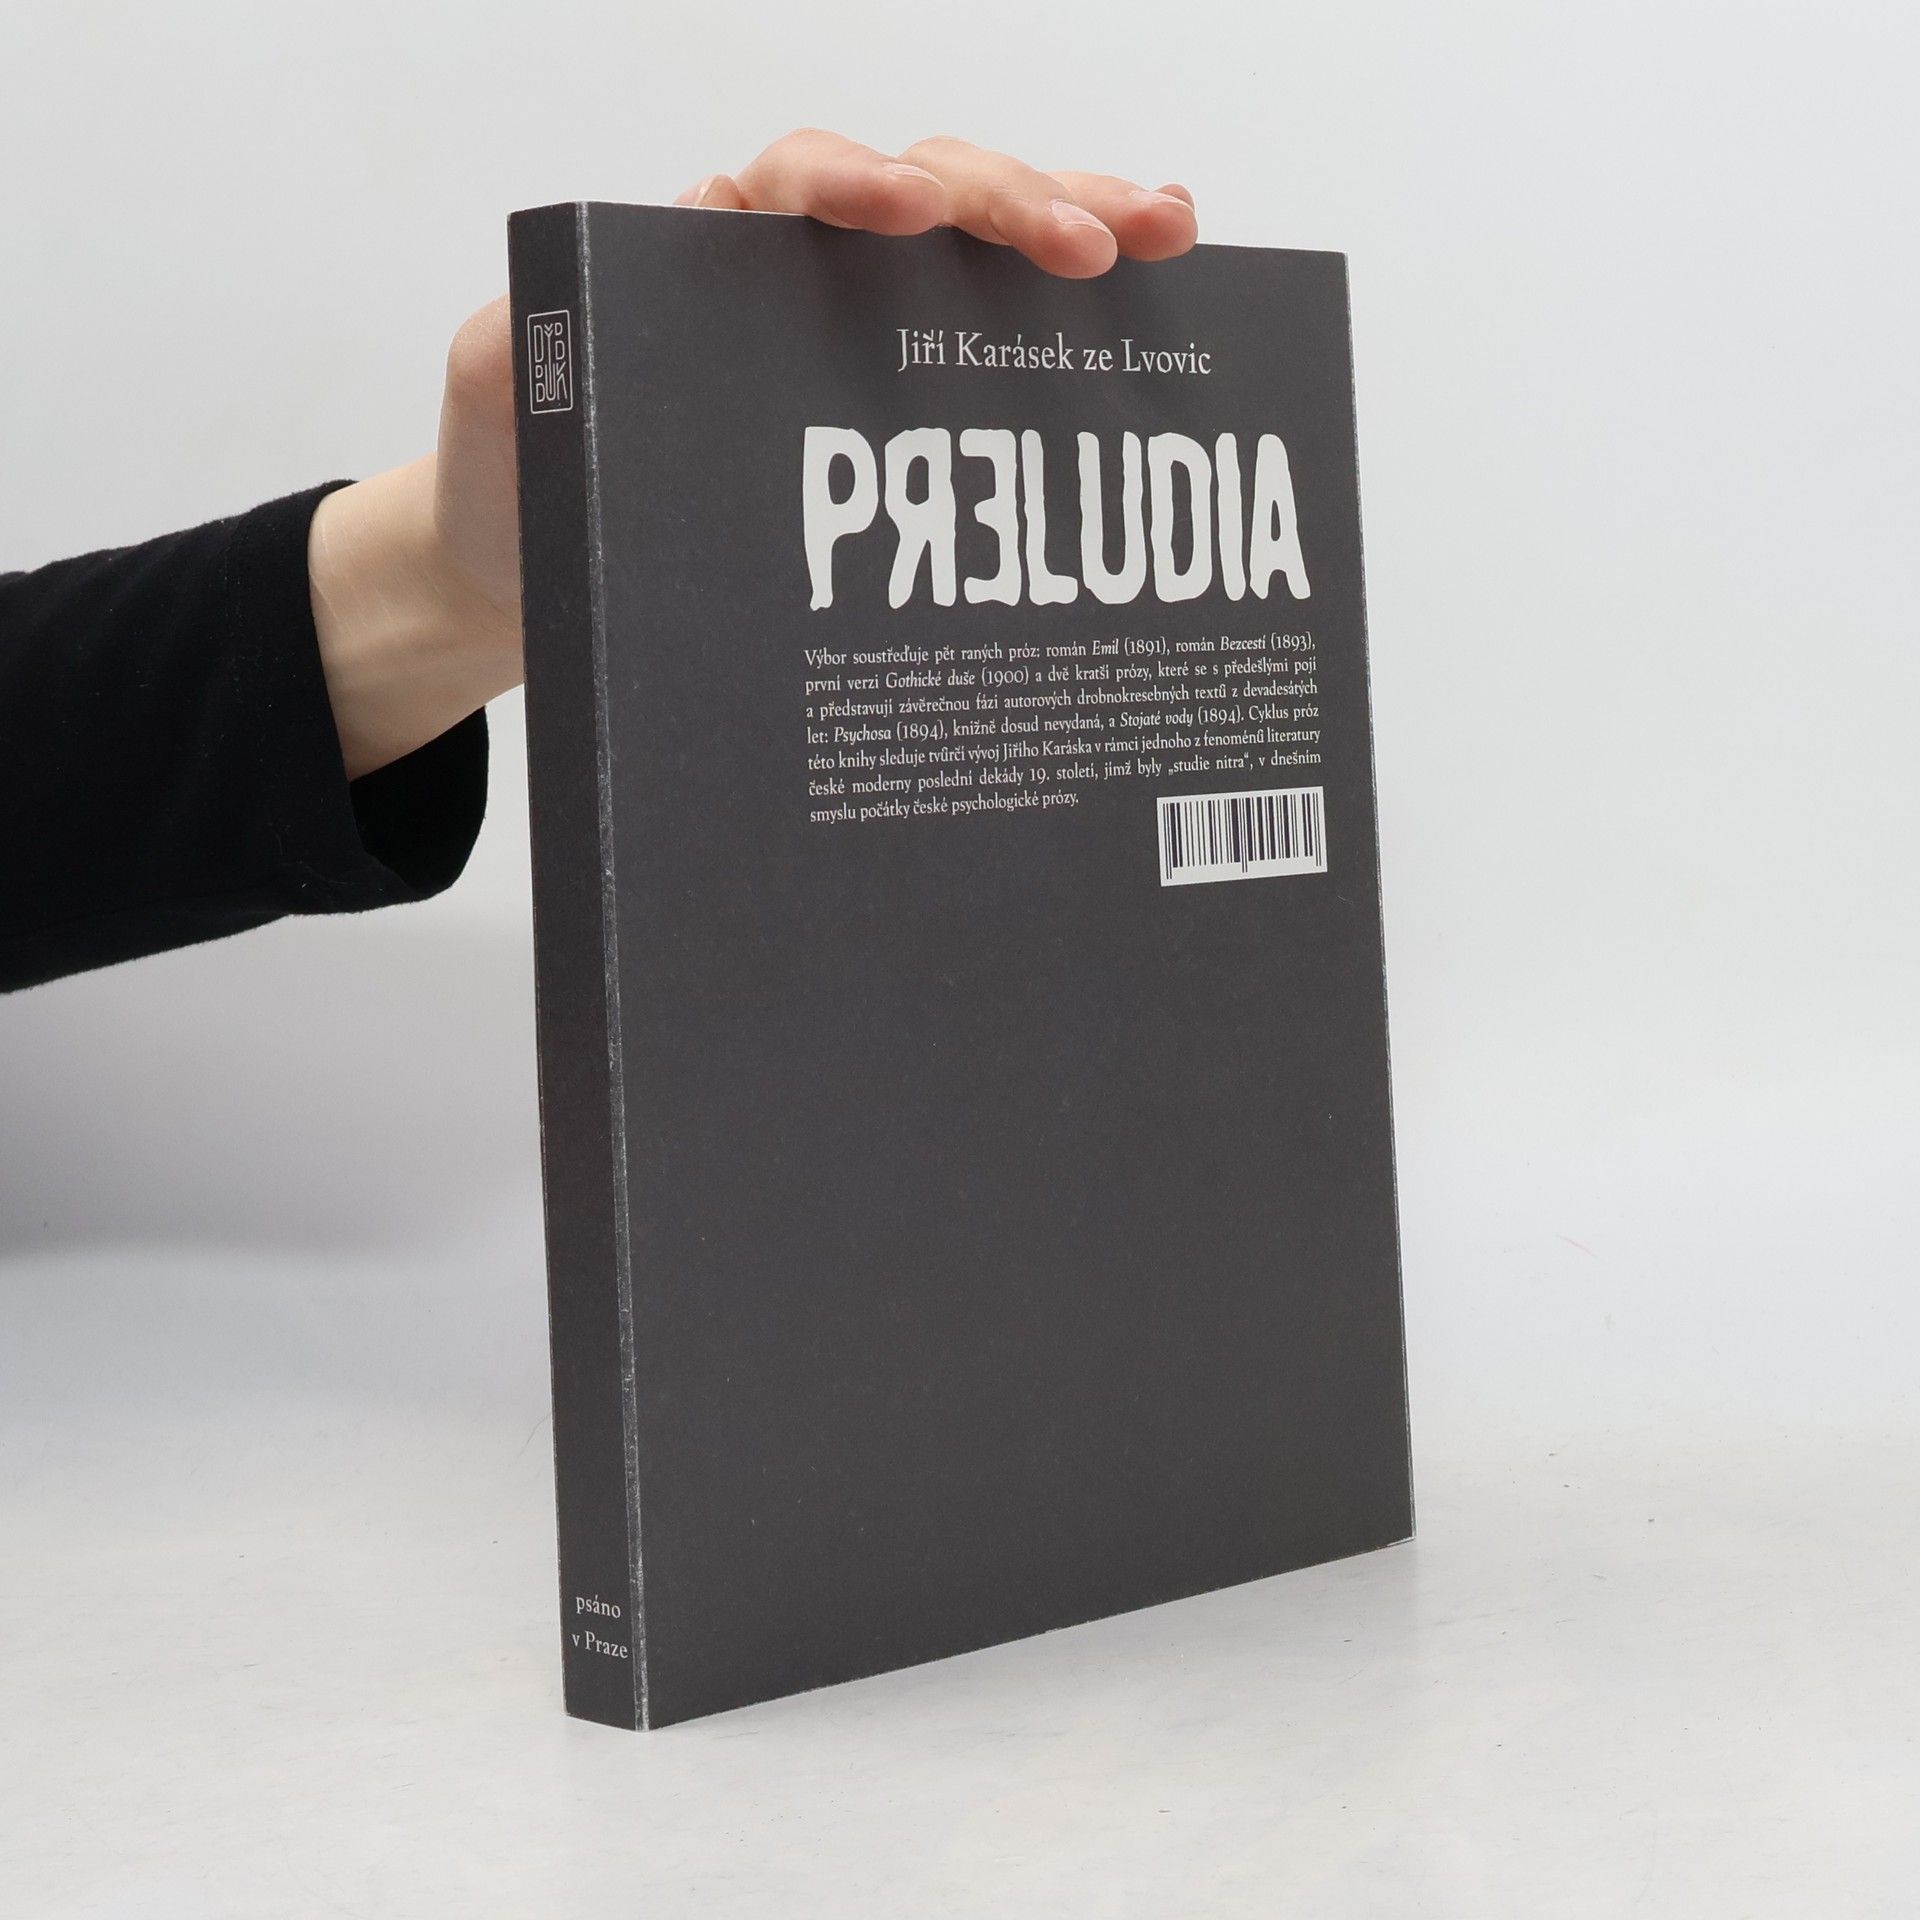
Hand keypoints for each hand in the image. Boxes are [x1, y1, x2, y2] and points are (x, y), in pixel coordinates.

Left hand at [310, 133, 1199, 779]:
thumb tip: (594, 347)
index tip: (909, 214)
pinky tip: (1136, 314)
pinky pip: (979, 341)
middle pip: (920, 191)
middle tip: (1099, 242)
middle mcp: (790, 273)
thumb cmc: (521, 484)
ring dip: (1071, 227)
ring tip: (1166, 237)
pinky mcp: (886, 406)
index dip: (856, 183)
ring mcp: (848, 335)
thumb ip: (531, 352)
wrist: (529, 569)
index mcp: (699, 254)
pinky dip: (1057, 325)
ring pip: (972, 251)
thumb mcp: (503, 405)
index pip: (794, 182)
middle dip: (1013, 200)